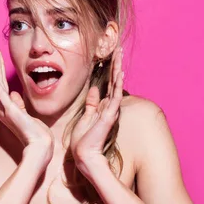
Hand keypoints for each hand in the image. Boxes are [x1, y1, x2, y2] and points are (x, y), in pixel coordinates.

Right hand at [0, 49, 53, 161]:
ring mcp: (6, 110)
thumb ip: (20, 106)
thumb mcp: (28, 117)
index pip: (3, 89)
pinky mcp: (9, 110)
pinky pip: (0, 93)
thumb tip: (14, 94)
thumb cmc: (37, 135)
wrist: (40, 146)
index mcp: (8, 111)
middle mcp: (4, 109)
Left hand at [70, 47, 123, 170]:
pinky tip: (120, 74)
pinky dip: (117, 85)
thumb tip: (94, 90)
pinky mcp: (109, 116)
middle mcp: (109, 106)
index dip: (109, 69)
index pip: (107, 84)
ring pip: (116, 86)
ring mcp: (110, 110)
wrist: (84, 154)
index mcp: (102, 106)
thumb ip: (92, 103)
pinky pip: (115, 97)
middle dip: (115, 64)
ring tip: (120, 55)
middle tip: (119, 49)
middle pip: (113, 81)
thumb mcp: (86, 116)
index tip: (111, 55)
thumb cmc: (83, 139)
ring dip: (118, 70)